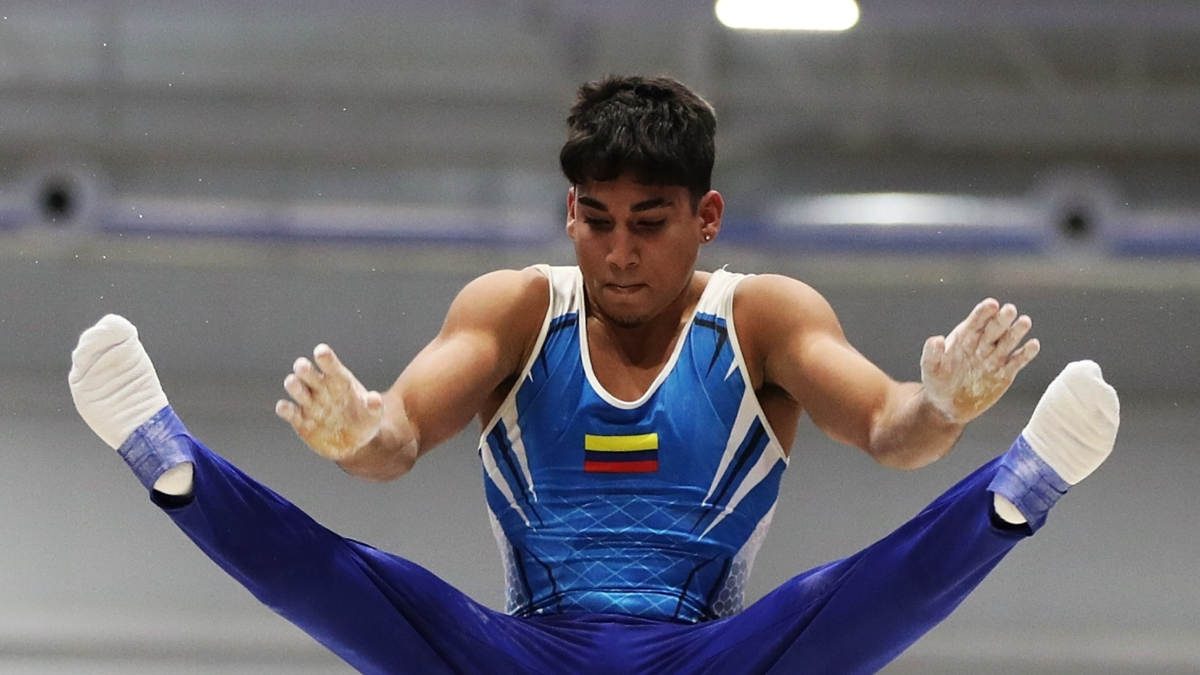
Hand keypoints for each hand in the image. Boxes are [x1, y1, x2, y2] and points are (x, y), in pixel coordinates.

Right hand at [275, 344, 384, 461]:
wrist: (356, 444)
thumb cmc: (365, 421)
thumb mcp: (374, 415)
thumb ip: (374, 406)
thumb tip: (375, 399)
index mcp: (338, 380)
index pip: (330, 364)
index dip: (325, 358)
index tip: (321, 352)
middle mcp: (321, 388)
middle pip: (308, 373)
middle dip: (304, 369)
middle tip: (303, 367)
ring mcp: (309, 403)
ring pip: (296, 388)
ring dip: (293, 385)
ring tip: (294, 383)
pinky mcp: (301, 421)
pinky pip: (290, 412)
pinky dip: (285, 409)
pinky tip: (284, 407)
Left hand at [920, 298, 1039, 423]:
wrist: (946, 406)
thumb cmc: (936, 382)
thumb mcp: (930, 367)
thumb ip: (932, 353)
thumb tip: (937, 340)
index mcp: (964, 337)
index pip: (976, 321)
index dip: (983, 312)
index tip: (992, 304)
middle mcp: (982, 343)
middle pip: (995, 327)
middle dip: (1002, 318)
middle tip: (1010, 310)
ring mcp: (995, 357)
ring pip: (1008, 341)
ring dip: (1017, 331)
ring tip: (1024, 321)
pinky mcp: (1005, 373)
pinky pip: (1017, 362)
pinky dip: (1026, 354)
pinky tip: (1033, 345)